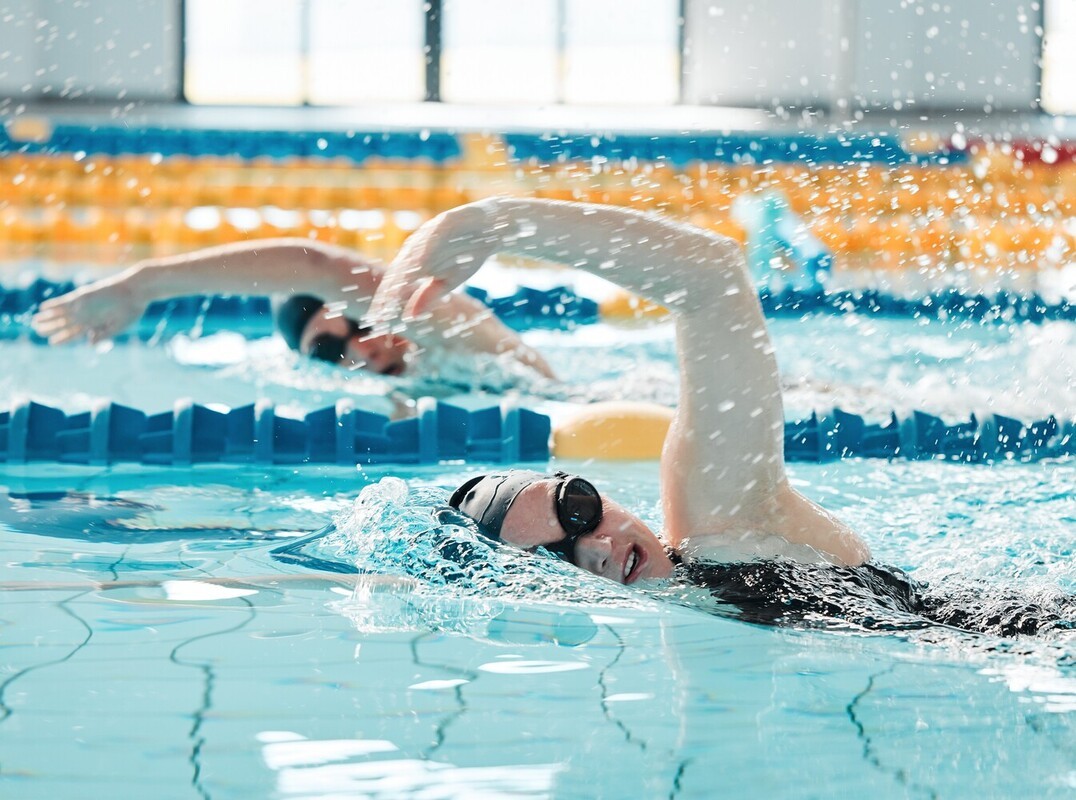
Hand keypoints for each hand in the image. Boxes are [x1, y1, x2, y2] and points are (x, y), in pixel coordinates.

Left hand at [31, 268, 144, 344]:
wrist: (137, 290)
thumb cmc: (133, 309)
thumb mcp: (120, 326)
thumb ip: (104, 334)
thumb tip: (89, 342)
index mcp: (96, 324)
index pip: (75, 333)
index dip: (63, 338)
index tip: (52, 343)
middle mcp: (87, 315)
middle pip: (64, 324)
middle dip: (50, 328)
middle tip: (36, 331)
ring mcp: (85, 306)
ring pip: (61, 314)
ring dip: (47, 318)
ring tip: (34, 322)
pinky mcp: (84, 296)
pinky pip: (65, 301)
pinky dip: (54, 305)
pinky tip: (43, 308)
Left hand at [364, 203, 498, 333]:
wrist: (487, 229)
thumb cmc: (465, 256)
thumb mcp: (447, 282)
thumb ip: (427, 296)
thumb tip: (409, 316)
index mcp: (414, 265)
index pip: (395, 285)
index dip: (385, 302)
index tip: (378, 322)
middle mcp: (415, 250)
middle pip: (396, 273)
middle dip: (387, 295)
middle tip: (379, 314)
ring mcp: (426, 237)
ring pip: (409, 257)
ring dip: (399, 277)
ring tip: (390, 297)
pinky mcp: (441, 224)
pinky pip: (429, 239)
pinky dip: (422, 252)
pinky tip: (418, 265)